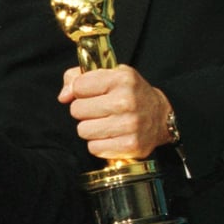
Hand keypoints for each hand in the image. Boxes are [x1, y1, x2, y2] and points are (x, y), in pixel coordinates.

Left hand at [57, 64, 172, 159]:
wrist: (161, 116)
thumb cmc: (130, 93)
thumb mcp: (109, 74)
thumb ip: (78, 77)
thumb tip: (63, 96)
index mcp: (121, 78)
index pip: (78, 87)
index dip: (81, 91)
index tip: (93, 93)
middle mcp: (126, 101)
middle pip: (77, 110)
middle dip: (84, 111)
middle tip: (99, 110)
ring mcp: (130, 125)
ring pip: (83, 130)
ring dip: (90, 128)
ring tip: (104, 123)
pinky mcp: (131, 145)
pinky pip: (94, 148)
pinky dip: (99, 144)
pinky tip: (110, 136)